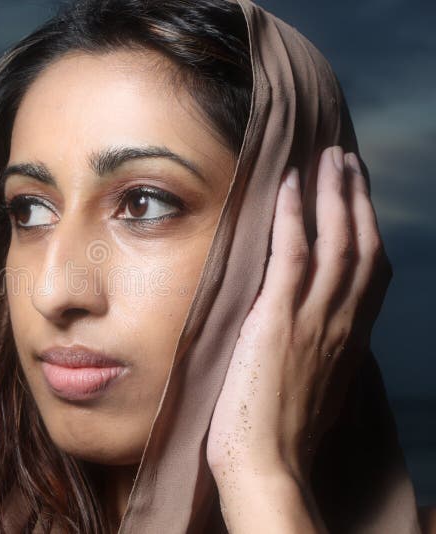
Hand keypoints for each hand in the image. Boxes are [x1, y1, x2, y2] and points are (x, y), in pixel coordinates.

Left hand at [206, 146, 392, 529]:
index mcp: (348, 340)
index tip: (357, 200)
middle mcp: (341, 324)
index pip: (369, 273)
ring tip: (327, 158)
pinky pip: (293, 254)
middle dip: (356, 200)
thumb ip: (318, 356)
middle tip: (346, 162)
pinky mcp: (279, 319)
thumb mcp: (313, 389)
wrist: (267, 465)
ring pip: (337, 242)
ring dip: (333, 194)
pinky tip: (287, 185)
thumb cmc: (280, 434)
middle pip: (362, 246)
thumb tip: (310, 339)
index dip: (366, 230)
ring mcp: (314, 320)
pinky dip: (293, 215)